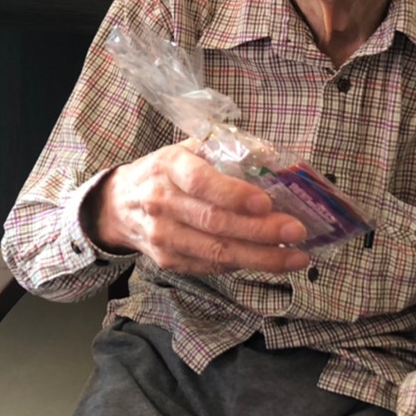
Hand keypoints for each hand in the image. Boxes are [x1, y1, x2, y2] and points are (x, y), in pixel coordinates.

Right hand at [85, 141, 308, 274]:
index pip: (201, 182)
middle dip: (261, 230)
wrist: (118, 205)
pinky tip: (270, 262)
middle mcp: (162, 203)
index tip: (266, 201)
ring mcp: (164, 236)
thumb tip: (274, 157)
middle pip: (215, 222)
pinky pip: (211, 265)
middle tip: (297, 231)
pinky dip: (243, 264)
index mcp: (169, 167)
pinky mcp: (169, 261)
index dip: (234, 194)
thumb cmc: (164, 173)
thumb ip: (226, 150)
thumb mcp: (187, 149)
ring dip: (260, 257)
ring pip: (216, 251)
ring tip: (296, 257)